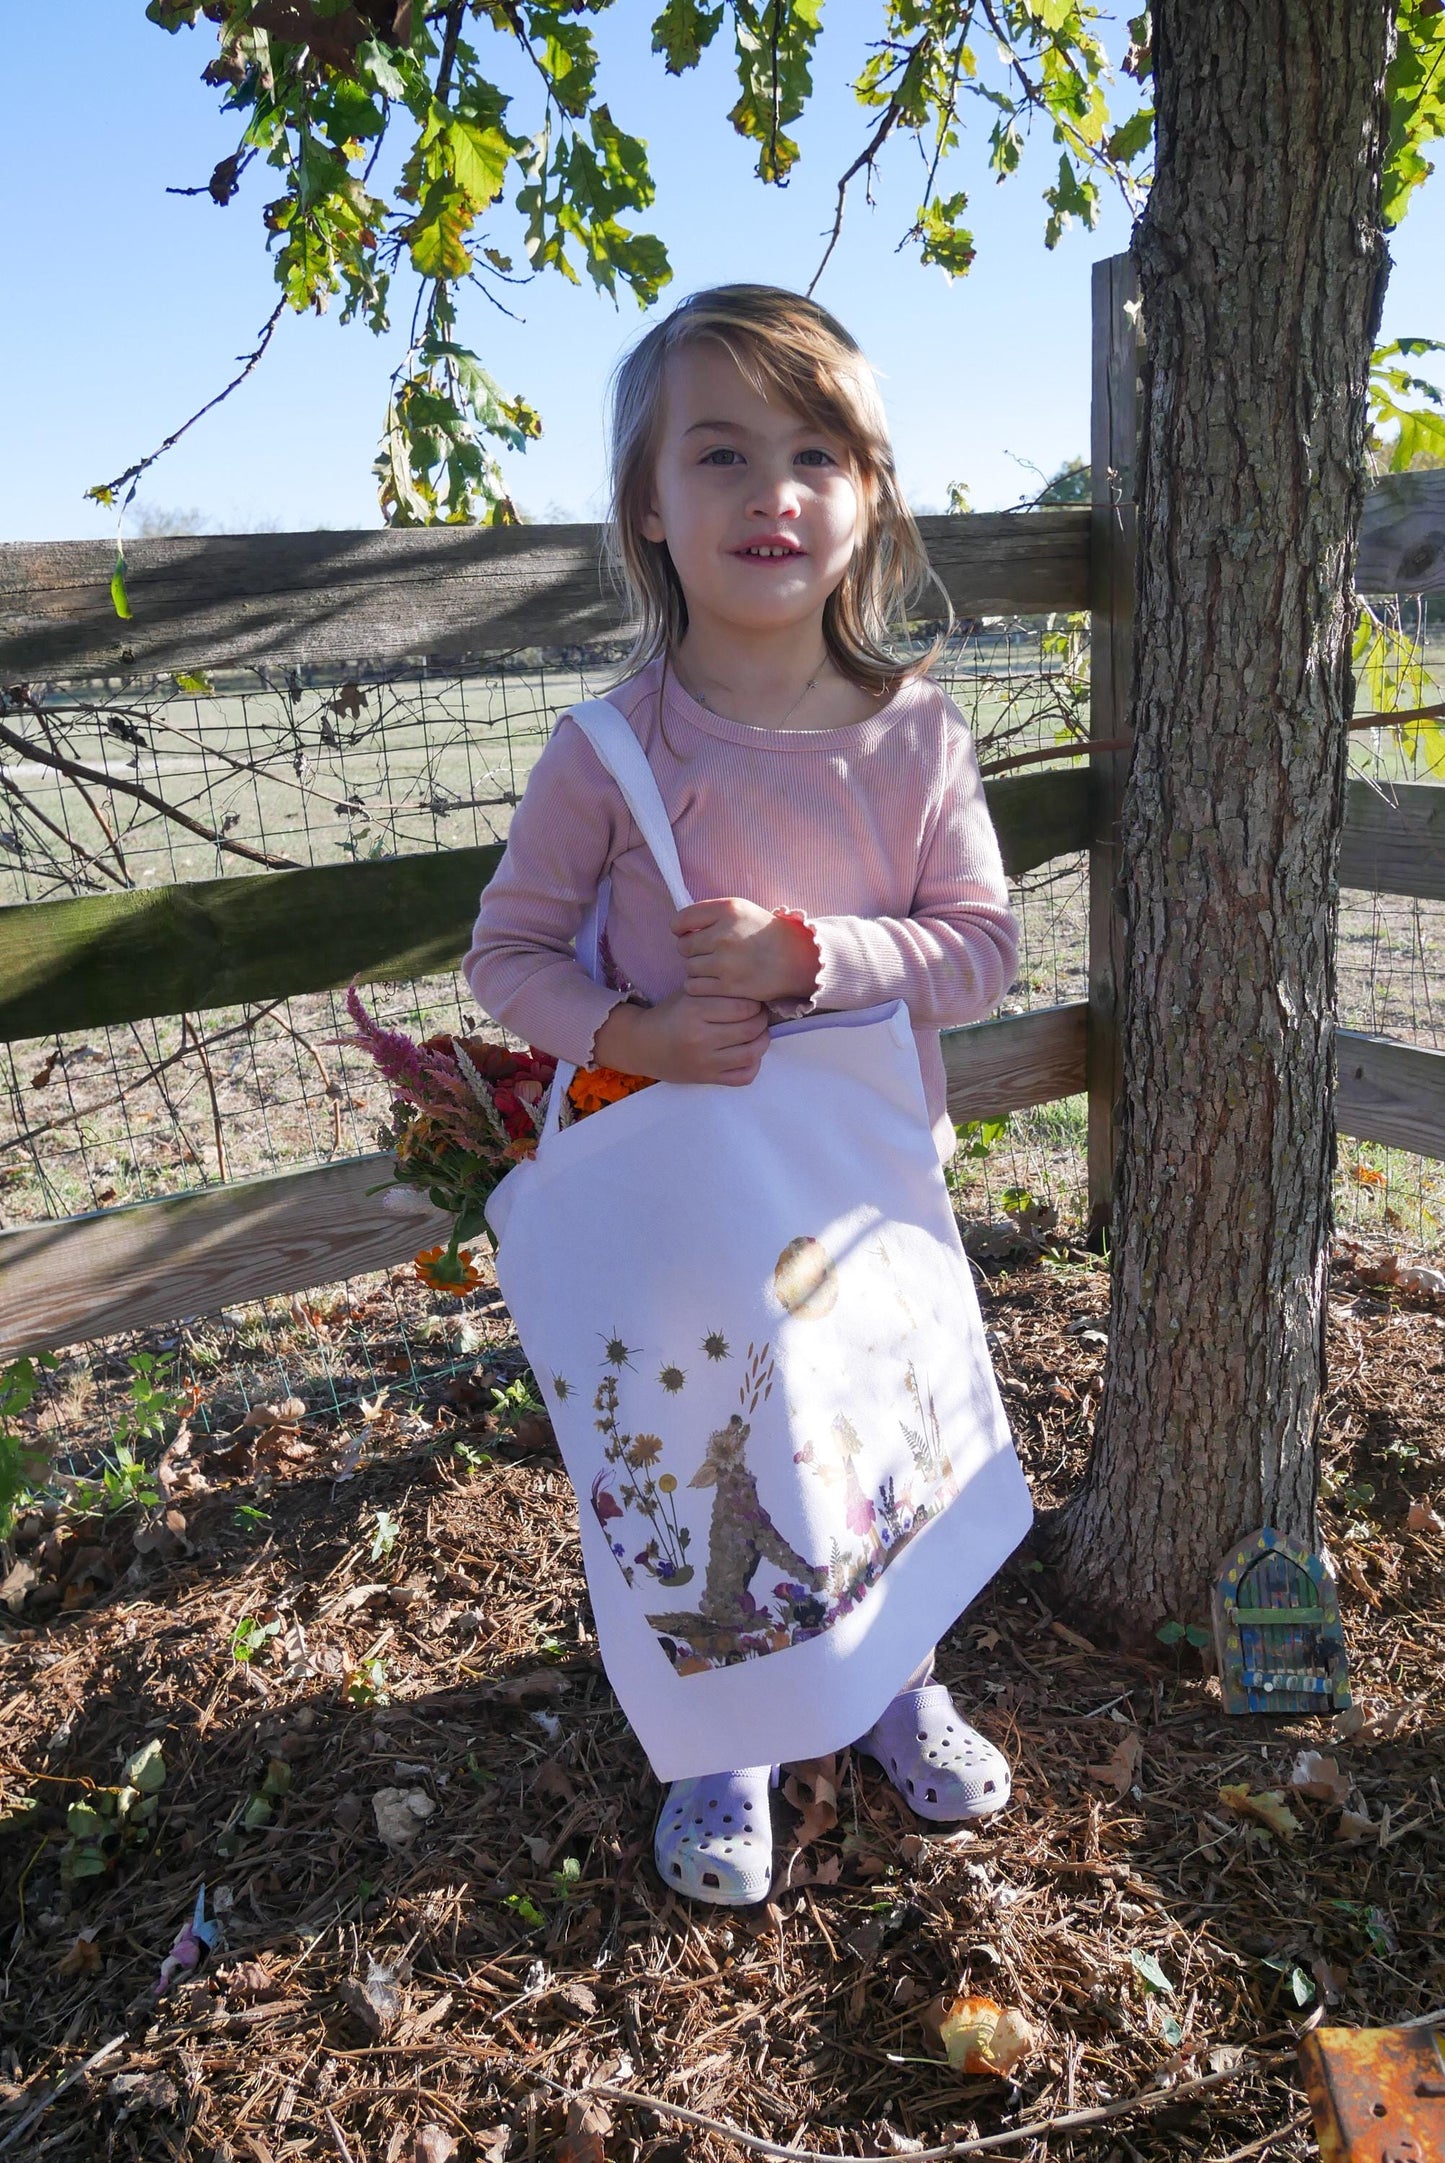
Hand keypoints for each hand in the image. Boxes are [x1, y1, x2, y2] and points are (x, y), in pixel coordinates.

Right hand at [591, 989, 770, 1085]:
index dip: (755, 1003)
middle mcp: (700, 1038)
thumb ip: (717, 990)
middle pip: (751, 1029)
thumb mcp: (688, 993)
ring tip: (758, 1033)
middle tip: (759, 1015)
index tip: (754, 1001)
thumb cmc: (669, 1014)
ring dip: (762, 1042)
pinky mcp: (707, 1079)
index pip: (743, 1007)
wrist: (643, 1045)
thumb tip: (753, 987)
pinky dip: (753, 1065)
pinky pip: (743, 1077)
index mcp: (694, 1011)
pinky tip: (749, 1054)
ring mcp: (704, 1062)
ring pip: (752, 1054)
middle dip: (761, 1020)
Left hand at [672, 897, 818, 1004]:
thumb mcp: (740, 909)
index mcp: (727, 910)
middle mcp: (724, 935)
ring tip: (716, 967)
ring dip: (697, 969)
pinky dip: (699, 985)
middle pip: (683, 946)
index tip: (689, 933)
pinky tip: (713, 981)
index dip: (681, 929)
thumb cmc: (764, 932)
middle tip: (709, 952)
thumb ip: (710, 914)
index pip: (681, 921)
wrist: (795, 959)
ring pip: (689, 967)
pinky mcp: (729, 986)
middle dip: (692, 950)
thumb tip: (678, 928)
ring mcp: (726, 962)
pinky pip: (694, 986)